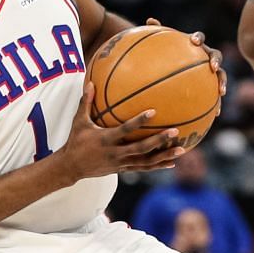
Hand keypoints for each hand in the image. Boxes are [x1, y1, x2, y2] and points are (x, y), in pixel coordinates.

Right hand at [58, 82, 183, 179]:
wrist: (71, 167)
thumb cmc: (76, 141)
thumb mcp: (78, 122)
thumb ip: (85, 102)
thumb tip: (90, 82)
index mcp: (106, 139)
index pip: (125, 129)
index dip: (139, 121)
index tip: (153, 111)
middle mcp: (115, 153)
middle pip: (141, 148)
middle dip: (159, 140)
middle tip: (175, 132)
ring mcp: (121, 163)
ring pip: (146, 161)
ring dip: (164, 156)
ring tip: (182, 150)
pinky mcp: (123, 169)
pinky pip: (143, 168)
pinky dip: (158, 165)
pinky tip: (172, 162)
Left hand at [146, 18, 226, 97]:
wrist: (176, 67)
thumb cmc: (168, 54)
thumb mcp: (161, 46)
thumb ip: (157, 34)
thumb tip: (150, 19)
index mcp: (195, 45)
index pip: (199, 38)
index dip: (198, 38)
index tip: (194, 42)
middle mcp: (206, 56)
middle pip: (216, 55)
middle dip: (216, 60)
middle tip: (213, 66)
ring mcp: (211, 71)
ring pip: (221, 75)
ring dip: (222, 82)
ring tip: (221, 92)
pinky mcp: (212, 85)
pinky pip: (216, 94)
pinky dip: (217, 103)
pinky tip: (216, 114)